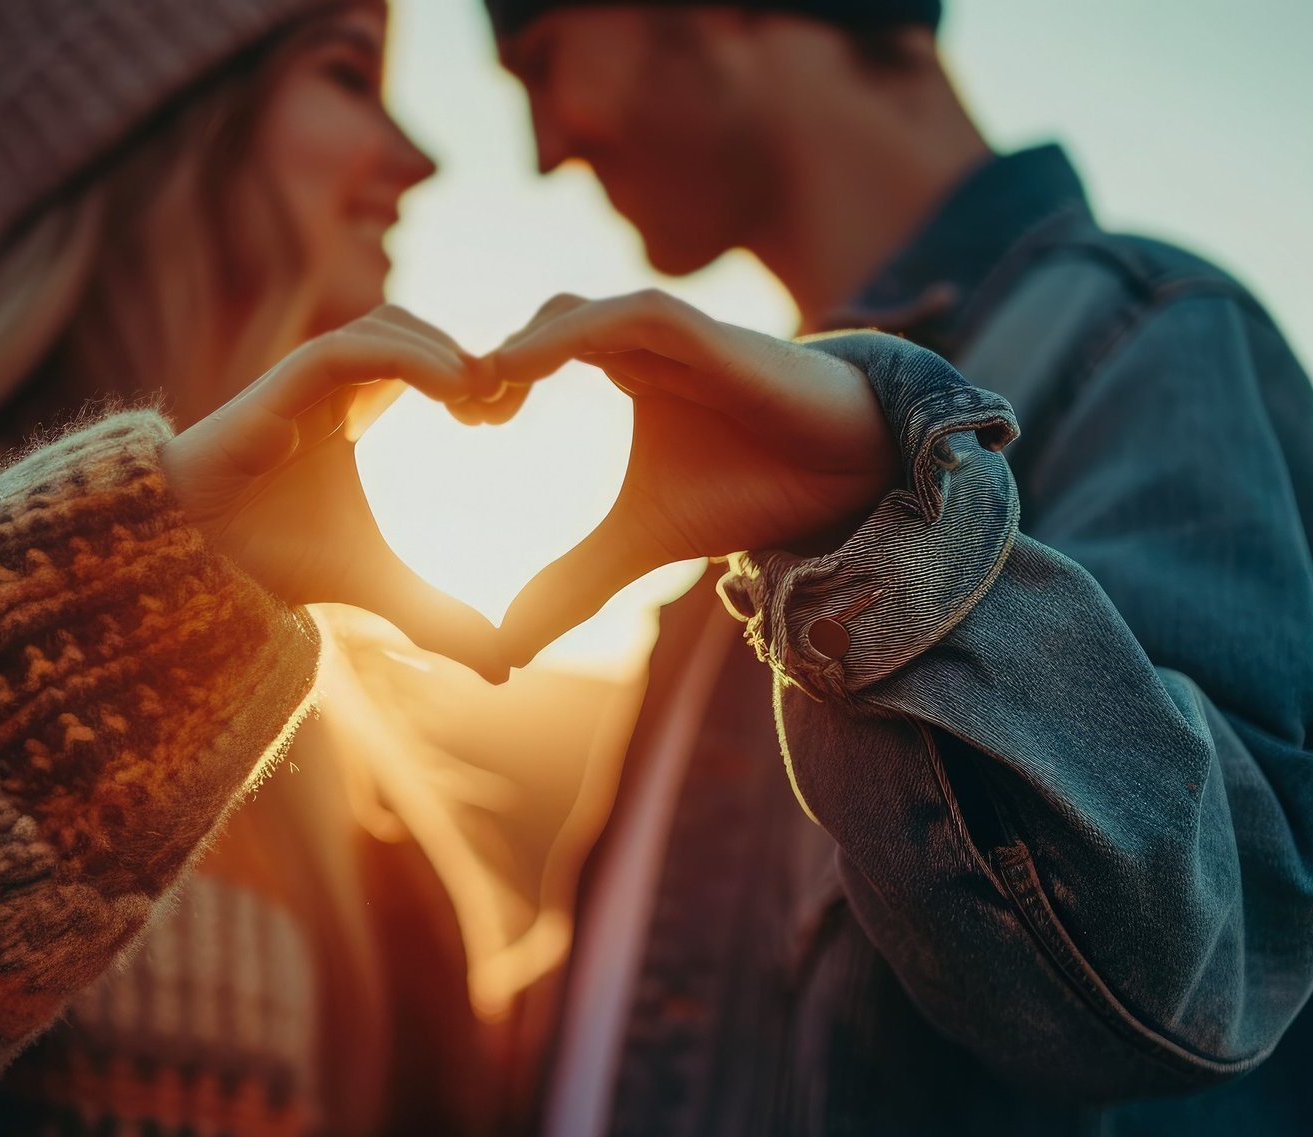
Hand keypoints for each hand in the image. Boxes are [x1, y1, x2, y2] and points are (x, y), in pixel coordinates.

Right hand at [163, 304, 508, 680]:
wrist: (190, 562)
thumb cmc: (266, 560)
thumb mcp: (374, 585)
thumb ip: (435, 617)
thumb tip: (503, 670)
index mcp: (353, 412)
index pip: (425, 364)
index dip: (470, 377)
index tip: (505, 418)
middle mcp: (332, 385)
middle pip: (413, 332)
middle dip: (465, 356)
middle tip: (503, 405)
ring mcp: (304, 380)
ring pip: (386, 326)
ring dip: (441, 349)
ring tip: (483, 395)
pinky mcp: (281, 384)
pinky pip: (350, 347)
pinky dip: (407, 356)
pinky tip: (454, 388)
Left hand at [481, 290, 898, 665]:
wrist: (850, 477)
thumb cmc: (754, 487)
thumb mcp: (643, 542)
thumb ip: (577, 582)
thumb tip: (508, 648)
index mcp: (625, 370)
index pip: (536, 352)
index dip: (492, 380)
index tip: (461, 428)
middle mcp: (641, 342)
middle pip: (544, 325)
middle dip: (494, 361)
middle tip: (464, 415)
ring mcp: (673, 334)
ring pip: (576, 311)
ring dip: (522, 346)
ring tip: (480, 393)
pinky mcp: (707, 335)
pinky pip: (628, 315)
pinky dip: (569, 334)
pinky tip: (522, 368)